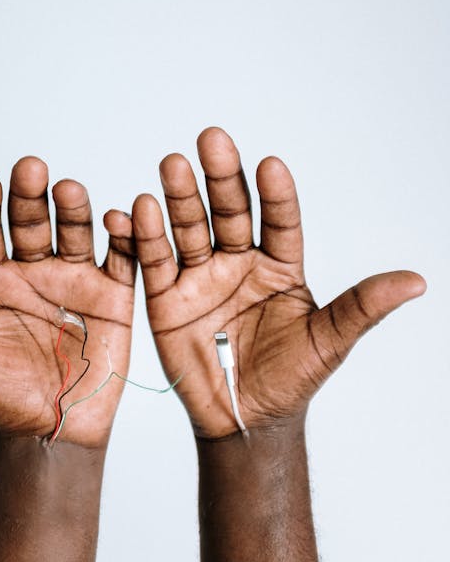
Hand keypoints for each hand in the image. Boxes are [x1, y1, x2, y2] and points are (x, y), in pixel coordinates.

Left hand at [0, 157, 135, 447]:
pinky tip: (115, 216)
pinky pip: (120, 257)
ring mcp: (74, 282)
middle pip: (31, 222)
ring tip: (67, 190)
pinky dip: (122, 234)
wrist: (52, 433)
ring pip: (74, 230)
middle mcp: (33, 274)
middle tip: (31, 168)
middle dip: (30, 194)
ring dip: (73, 208)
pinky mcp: (111, 295)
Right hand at [132, 127, 425, 437]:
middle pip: (229, 211)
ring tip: (173, 164)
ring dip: (181, 195)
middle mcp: (239, 261)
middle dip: (221, 176)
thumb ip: (364, 306)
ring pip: (191, 226)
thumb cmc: (292, 379)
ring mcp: (202, 276)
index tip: (271, 165)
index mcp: (280, 265)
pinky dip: (148, 234)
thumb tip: (417, 281)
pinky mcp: (168, 295)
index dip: (276, 195)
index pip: (280, 221)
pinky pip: (157, 260)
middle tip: (213, 140)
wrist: (244, 421)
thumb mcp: (331, 340)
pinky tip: (143, 206)